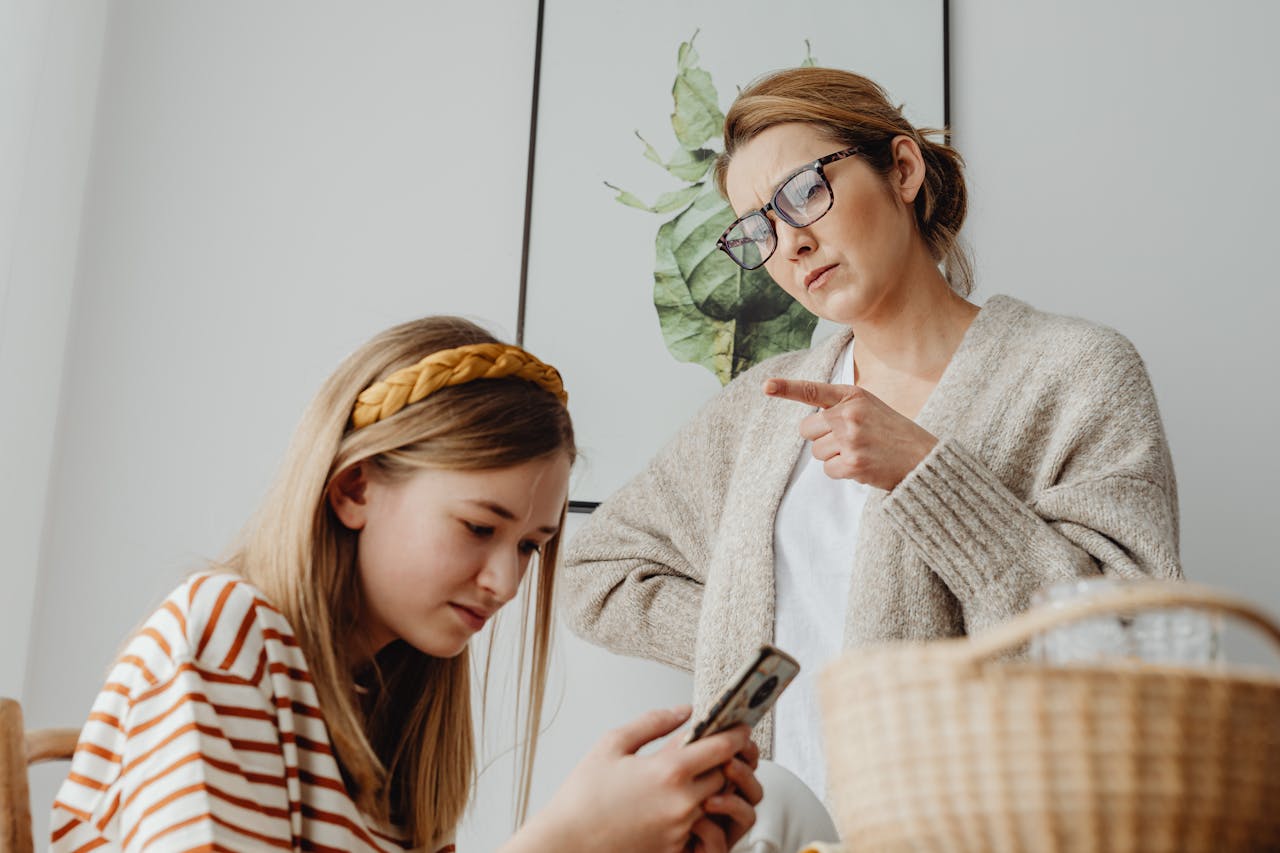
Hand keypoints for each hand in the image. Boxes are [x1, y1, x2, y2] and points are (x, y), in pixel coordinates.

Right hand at [512, 707, 757, 852]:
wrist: (565, 844)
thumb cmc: (582, 796)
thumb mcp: (612, 744)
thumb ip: (652, 723)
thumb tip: (684, 711)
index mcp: (668, 771)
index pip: (722, 748)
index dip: (736, 734)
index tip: (740, 727)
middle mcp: (681, 802)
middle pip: (725, 775)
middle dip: (722, 761)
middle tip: (710, 749)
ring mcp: (679, 829)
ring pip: (714, 801)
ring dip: (709, 786)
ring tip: (686, 775)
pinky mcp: (673, 849)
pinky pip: (698, 826)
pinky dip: (693, 811)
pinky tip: (670, 802)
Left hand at [763, 378, 937, 489]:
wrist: (924, 458)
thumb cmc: (893, 433)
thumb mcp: (870, 407)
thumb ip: (842, 407)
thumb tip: (810, 424)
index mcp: (853, 396)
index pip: (813, 391)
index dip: (786, 389)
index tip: (766, 386)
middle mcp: (849, 414)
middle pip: (806, 429)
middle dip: (820, 437)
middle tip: (848, 440)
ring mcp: (850, 439)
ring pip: (816, 452)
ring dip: (833, 456)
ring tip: (861, 452)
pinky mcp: (853, 464)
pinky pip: (828, 470)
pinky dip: (842, 472)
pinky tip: (863, 465)